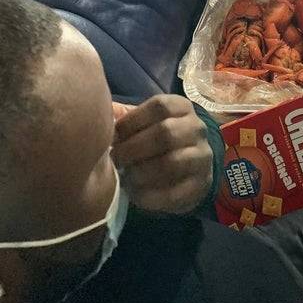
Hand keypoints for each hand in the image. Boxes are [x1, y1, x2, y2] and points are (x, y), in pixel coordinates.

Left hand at [112, 95, 212, 214]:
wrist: (188, 169)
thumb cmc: (157, 141)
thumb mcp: (146, 123)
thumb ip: (124, 116)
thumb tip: (99, 111)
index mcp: (182, 108)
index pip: (159, 106)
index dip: (132, 121)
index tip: (114, 136)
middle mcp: (197, 128)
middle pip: (166, 132)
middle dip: (133, 148)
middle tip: (115, 159)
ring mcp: (202, 156)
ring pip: (171, 163)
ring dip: (141, 172)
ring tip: (126, 178)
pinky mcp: (201, 184)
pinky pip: (174, 193)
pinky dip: (150, 196)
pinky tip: (136, 195)